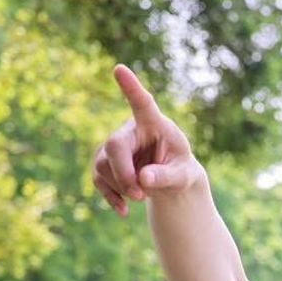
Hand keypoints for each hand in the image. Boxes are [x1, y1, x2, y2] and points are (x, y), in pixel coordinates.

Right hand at [92, 64, 203, 215]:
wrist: (171, 180)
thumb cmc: (181, 170)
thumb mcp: (183, 176)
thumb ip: (167, 177)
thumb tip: (143, 180)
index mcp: (155, 124)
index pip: (142, 104)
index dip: (131, 88)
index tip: (120, 68)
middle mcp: (130, 130)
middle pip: (113, 145)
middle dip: (124, 173)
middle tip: (140, 195)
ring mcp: (114, 146)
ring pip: (103, 165)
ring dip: (121, 186)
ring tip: (143, 198)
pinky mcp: (105, 163)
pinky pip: (98, 179)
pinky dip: (110, 196)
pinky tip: (123, 211)